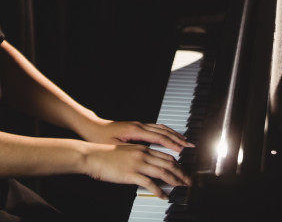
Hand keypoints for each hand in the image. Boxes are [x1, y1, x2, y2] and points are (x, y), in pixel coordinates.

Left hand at [80, 119, 194, 152]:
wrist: (91, 127)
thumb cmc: (100, 138)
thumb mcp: (116, 147)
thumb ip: (132, 152)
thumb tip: (147, 157)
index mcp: (135, 130)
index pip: (159, 137)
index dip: (172, 144)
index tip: (183, 150)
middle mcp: (139, 125)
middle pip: (164, 131)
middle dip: (178, 139)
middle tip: (190, 147)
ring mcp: (139, 125)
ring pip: (162, 128)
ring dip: (174, 135)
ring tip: (185, 142)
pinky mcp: (137, 126)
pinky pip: (157, 128)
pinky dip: (167, 132)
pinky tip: (171, 138)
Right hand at [83, 142, 190, 199]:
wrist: (93, 156)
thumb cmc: (106, 155)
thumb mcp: (127, 152)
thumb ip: (139, 157)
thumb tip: (150, 165)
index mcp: (142, 148)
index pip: (166, 155)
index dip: (178, 164)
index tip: (184, 171)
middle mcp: (143, 154)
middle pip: (169, 163)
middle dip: (181, 173)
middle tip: (188, 181)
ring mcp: (138, 163)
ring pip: (163, 171)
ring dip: (175, 180)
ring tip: (181, 188)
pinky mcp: (131, 174)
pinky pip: (150, 183)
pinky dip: (159, 190)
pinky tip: (163, 196)